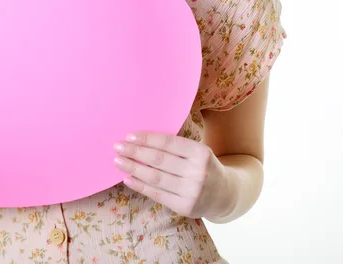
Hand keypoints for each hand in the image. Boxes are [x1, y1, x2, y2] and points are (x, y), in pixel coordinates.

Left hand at [113, 131, 230, 219]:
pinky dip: (140, 186)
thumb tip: (139, 139)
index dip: (147, 139)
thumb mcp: (197, 151)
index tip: (129, 135)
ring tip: (118, 161)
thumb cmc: (202, 166)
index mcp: (200, 152)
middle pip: (159, 160)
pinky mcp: (185, 207)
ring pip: (155, 177)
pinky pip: (157, 194)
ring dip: (133, 168)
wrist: (225, 194)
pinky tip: (127, 178)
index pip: (168, 143)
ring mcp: (192, 191)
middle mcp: (197, 172)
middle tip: (117, 146)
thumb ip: (175, 146)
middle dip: (135, 152)